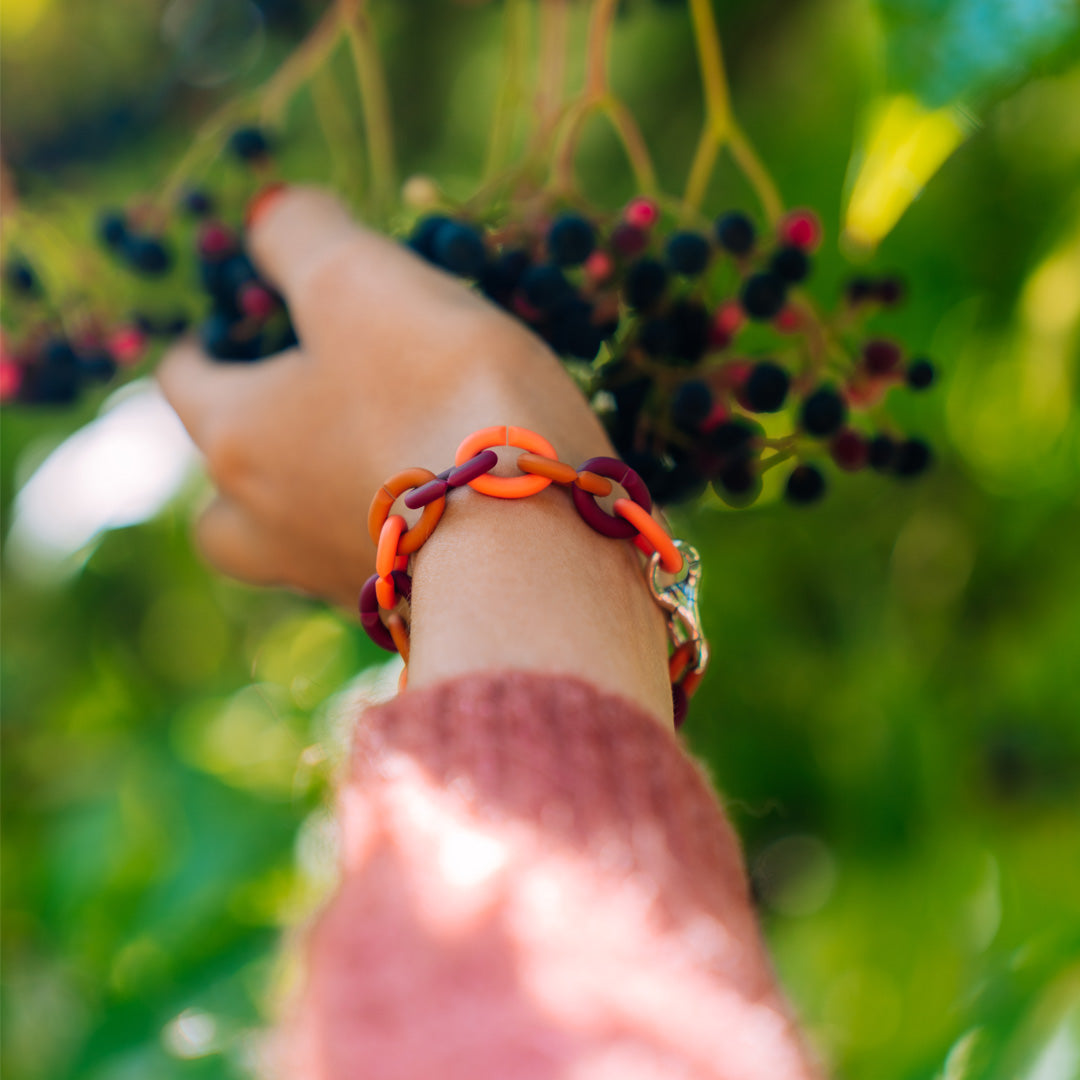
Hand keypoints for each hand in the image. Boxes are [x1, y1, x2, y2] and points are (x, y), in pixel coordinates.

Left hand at [158, 186, 617, 609]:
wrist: (530, 540)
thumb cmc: (436, 396)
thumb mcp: (360, 279)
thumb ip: (302, 234)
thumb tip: (272, 213)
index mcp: (239, 438)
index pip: (184, 384)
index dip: (201, 350)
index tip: (228, 334)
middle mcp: (267, 524)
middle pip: (219, 508)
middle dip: (242, 465)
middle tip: (291, 427)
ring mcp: (332, 578)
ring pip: (286, 553)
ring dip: (304, 516)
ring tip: (360, 480)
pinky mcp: (401, 610)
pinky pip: (370, 571)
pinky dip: (384, 541)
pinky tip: (435, 516)